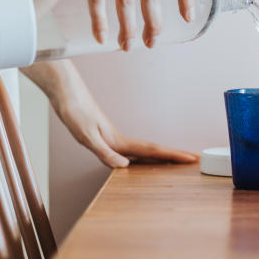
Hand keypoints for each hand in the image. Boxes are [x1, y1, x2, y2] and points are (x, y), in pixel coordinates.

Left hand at [22, 60, 197, 167]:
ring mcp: (114, 137)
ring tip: (174, 162)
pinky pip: (131, 148)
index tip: (190, 158)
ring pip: (143, 149)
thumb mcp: (85, 135)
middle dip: (173, 156)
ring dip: (160, 156)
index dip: (171, 156)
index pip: (151, 150)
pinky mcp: (105, 135)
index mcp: (118, 141)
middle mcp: (119, 139)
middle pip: (152, 150)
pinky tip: (140, 159)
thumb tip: (125, 166)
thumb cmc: (74, 110)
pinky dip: (143, 154)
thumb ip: (104, 151)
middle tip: (193, 160)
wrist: (65, 91)